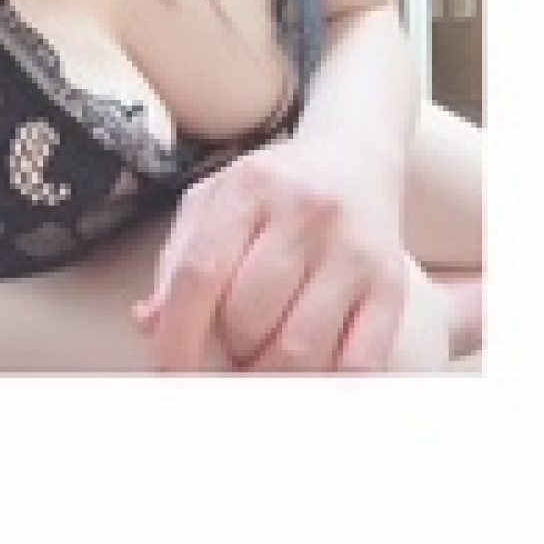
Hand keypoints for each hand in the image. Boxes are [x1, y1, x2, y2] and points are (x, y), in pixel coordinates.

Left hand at [135, 123, 407, 371]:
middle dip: (228, 350)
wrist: (355, 156)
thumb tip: (151, 324)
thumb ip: (178, 258)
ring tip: (262, 361)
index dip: (178, 333)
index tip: (171, 369)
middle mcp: (305, 212)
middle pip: (249, 316)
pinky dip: (325, 386)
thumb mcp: (214, 200)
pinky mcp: (391, 286)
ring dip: (269, 374)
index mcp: (250, 186)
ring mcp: (353, 250)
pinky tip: (307, 375)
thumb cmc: (273, 189)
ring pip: (300, 348)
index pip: (201, 272)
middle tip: (229, 348)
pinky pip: (358, 362)